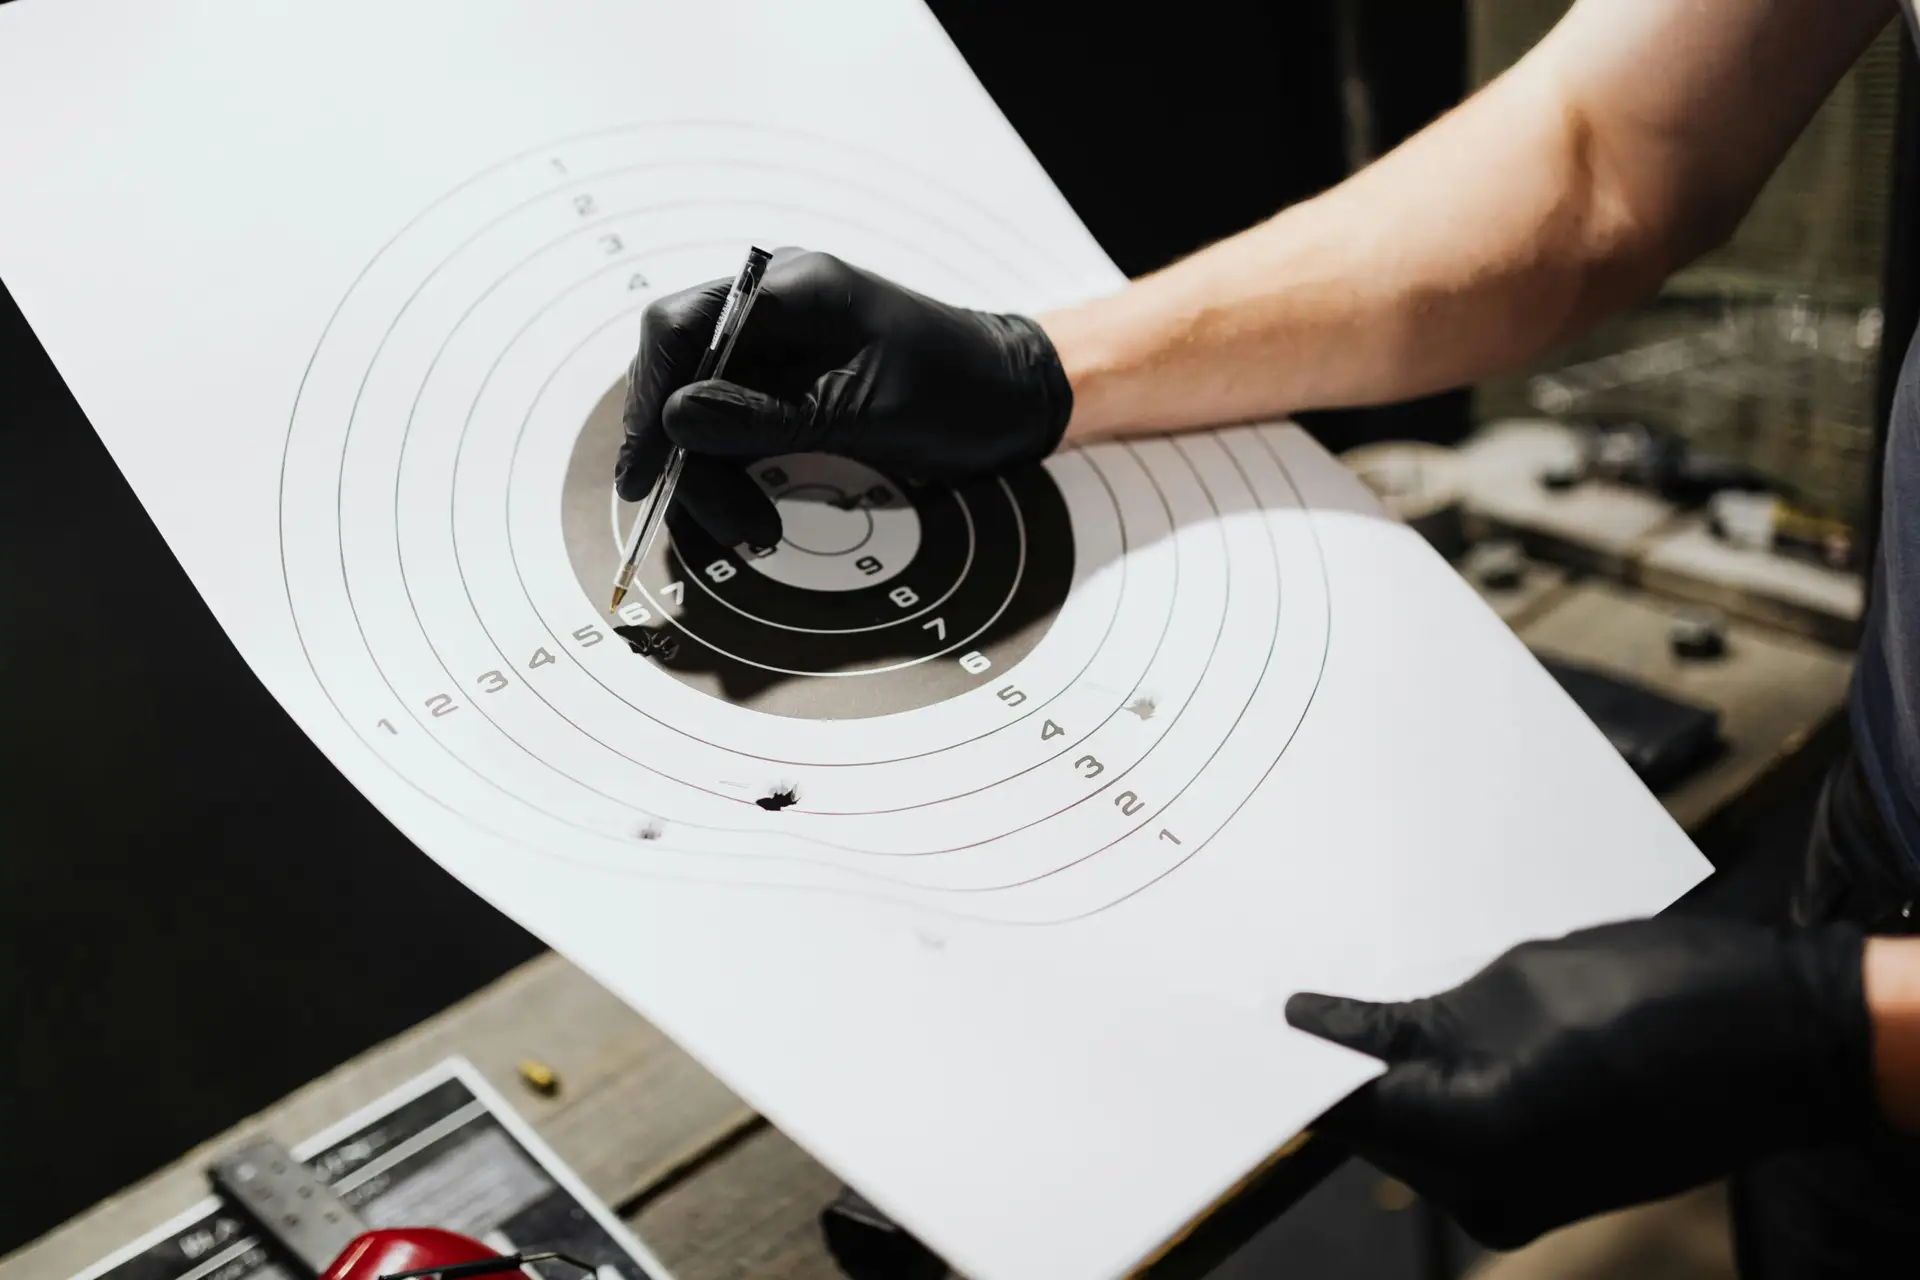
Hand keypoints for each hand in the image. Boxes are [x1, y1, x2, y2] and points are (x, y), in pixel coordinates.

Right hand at [614, 247, 1072, 549]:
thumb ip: (767, 415)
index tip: (645, 473)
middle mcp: (772, 311)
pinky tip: (758, 521)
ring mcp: (777, 351)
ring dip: (713, 480)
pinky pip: (733, 432)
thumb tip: (676, 421)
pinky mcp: (787, 392)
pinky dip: (735, 479)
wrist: (1016, 400)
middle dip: (687, 458)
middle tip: (727, 527)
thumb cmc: (961, 390)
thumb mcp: (865, 410)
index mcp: (791, 289)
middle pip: (681, 377)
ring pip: (700, 415)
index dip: (649, 401)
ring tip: (754, 535)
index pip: (679, 328)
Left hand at [1286, 916, 1873, 1249]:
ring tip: (1333, 998)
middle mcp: (1485, 1189)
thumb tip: (1325, 1027)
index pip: (1339, 1103)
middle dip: (1326, 1065)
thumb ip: (1412, 1018)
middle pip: (1367, 1126)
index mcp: (1470, 1135)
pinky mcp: (1539, 1188)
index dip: (1287, 1056)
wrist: (1785, 1039)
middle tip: (1272, 991)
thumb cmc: (1663, 990)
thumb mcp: (1520, 981)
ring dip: (1376, 1077)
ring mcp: (1517, 1199)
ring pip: (1407, 1136)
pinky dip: (1426, 1092)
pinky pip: (1454, 1139)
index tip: (1236, 1009)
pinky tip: (1406, 1030)